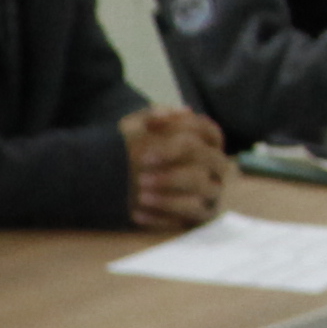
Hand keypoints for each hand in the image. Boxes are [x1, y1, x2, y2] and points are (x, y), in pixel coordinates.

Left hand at [125, 105, 230, 229]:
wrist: (111, 187)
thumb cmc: (131, 152)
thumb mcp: (136, 129)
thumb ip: (155, 116)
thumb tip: (184, 110)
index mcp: (206, 145)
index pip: (208, 130)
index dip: (181, 125)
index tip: (149, 126)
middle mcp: (215, 168)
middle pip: (209, 156)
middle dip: (175, 155)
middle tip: (142, 161)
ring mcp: (210, 193)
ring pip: (201, 185)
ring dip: (170, 184)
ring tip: (140, 192)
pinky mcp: (199, 217)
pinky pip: (189, 216)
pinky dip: (162, 215)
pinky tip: (136, 213)